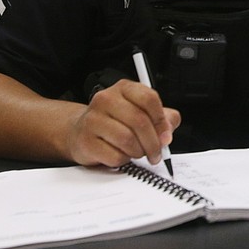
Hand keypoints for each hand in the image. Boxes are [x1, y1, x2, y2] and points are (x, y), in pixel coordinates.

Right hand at [65, 79, 179, 167]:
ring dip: (138, 152)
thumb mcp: (142, 113)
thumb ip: (163, 119)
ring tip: (138, 152)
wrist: (81, 131)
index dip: (161, 120)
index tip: (165, 135)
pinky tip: (121, 155)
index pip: (149, 98)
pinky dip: (123, 160)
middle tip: (156, 152)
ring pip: (127, 140)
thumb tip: (167, 133)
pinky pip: (114, 155)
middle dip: (153, 142)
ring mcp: (93, 119)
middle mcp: (106, 99)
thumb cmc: (115, 121)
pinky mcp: (86, 140)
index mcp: (124, 88)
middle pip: (139, 121)